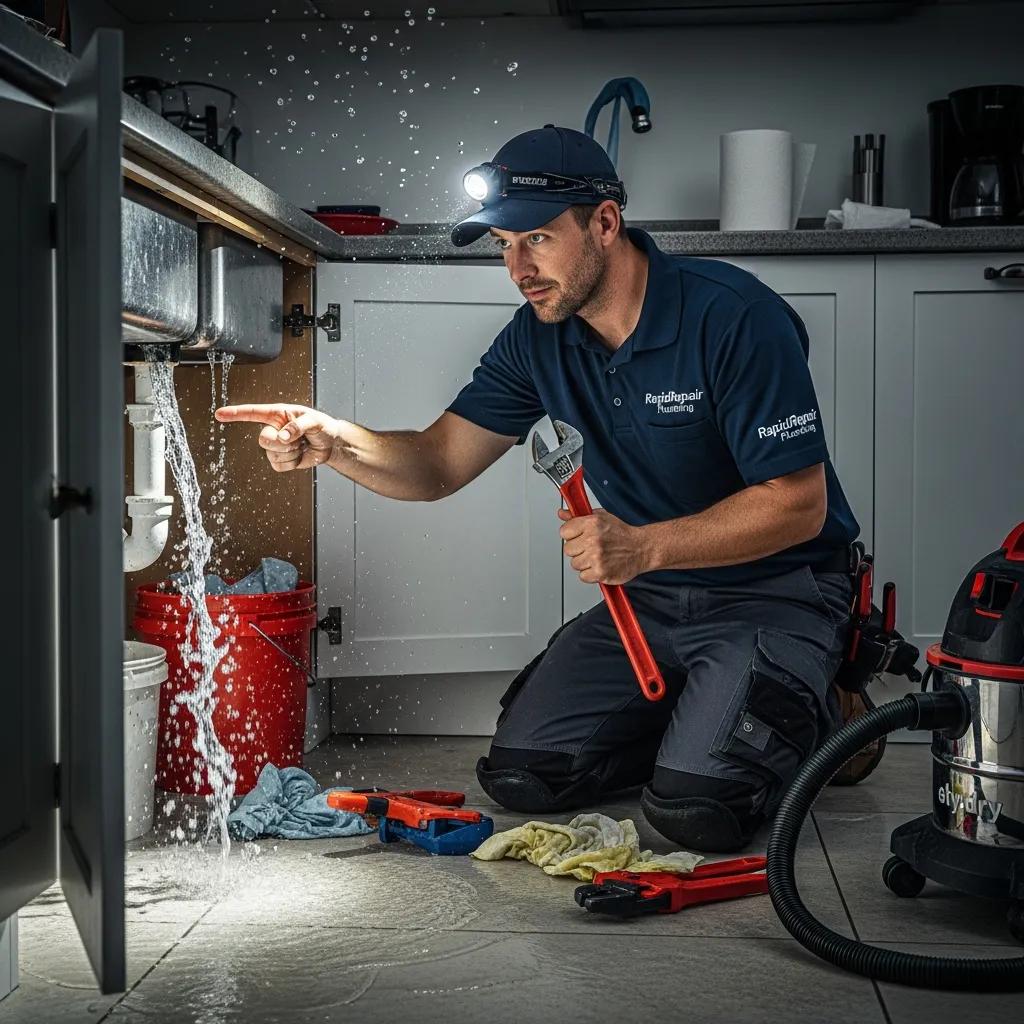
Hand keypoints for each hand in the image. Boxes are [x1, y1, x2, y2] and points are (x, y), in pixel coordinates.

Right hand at [214, 403, 340, 472]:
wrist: (330, 444)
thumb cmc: (322, 426)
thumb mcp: (314, 421)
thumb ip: (299, 426)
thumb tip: (283, 436)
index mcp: (277, 414)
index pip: (252, 413)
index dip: (235, 414)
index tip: (219, 414)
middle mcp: (273, 429)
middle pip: (263, 440)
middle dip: (283, 443)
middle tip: (298, 439)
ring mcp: (275, 446)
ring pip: (272, 455)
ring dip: (291, 453)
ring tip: (302, 445)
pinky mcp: (280, 460)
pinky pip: (279, 466)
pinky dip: (292, 463)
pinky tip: (300, 455)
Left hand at [557, 507, 650, 584]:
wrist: (641, 548)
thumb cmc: (621, 533)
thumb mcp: (601, 517)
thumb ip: (578, 516)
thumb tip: (562, 513)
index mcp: (591, 523)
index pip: (564, 532)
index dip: (571, 535)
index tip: (578, 536)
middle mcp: (593, 540)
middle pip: (568, 549)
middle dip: (577, 549)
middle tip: (590, 547)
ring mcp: (596, 557)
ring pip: (575, 564)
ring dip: (584, 562)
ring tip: (597, 557)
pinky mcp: (600, 572)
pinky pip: (583, 576)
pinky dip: (590, 574)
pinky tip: (599, 566)